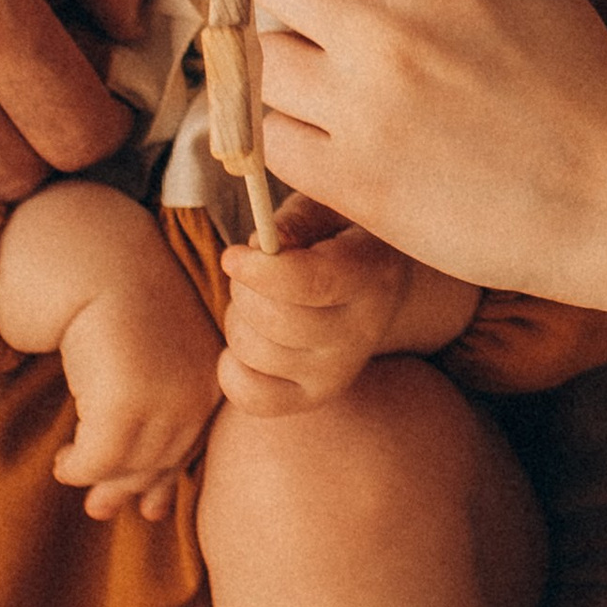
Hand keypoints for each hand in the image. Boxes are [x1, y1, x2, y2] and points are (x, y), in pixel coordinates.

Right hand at [54, 259, 223, 518]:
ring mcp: (166, 398)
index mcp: (213, 377)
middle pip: (161, 461)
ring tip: (68, 470)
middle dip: (127, 488)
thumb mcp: (149, 360)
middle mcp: (199, 391)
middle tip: (99, 510)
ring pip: (128, 465)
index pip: (192, 446)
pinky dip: (78, 466)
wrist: (95, 260)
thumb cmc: (117, 305)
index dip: (166, 480)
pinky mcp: (124, 402)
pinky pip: (96, 458)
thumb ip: (156, 412)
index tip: (146, 508)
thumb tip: (150, 497)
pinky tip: (62, 461)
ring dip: (97, 478)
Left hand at [168, 0, 606, 362]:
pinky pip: (264, 134)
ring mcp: (365, 112)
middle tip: (340, 11)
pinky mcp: (351, 183)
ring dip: (286, 57)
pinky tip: (339, 133)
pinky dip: (285, 128)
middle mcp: (391, 36)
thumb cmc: (583, 81)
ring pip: (258, 54)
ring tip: (348, 81)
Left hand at [217, 197, 476, 409]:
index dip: (260, 271)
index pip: (311, 284)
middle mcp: (364, 330)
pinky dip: (233, 369)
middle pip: (275, 321)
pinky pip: (253, 397)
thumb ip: (295, 220)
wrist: (371, 283)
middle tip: (250, 269)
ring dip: (238, 320)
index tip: (233, 255)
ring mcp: (341, 370)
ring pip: (255, 353)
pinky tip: (247, 340)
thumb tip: (263, 245)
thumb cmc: (336, 234)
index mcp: (374, 273)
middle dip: (243, 289)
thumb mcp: (324, 209)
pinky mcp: (316, 395)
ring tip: (258, 301)